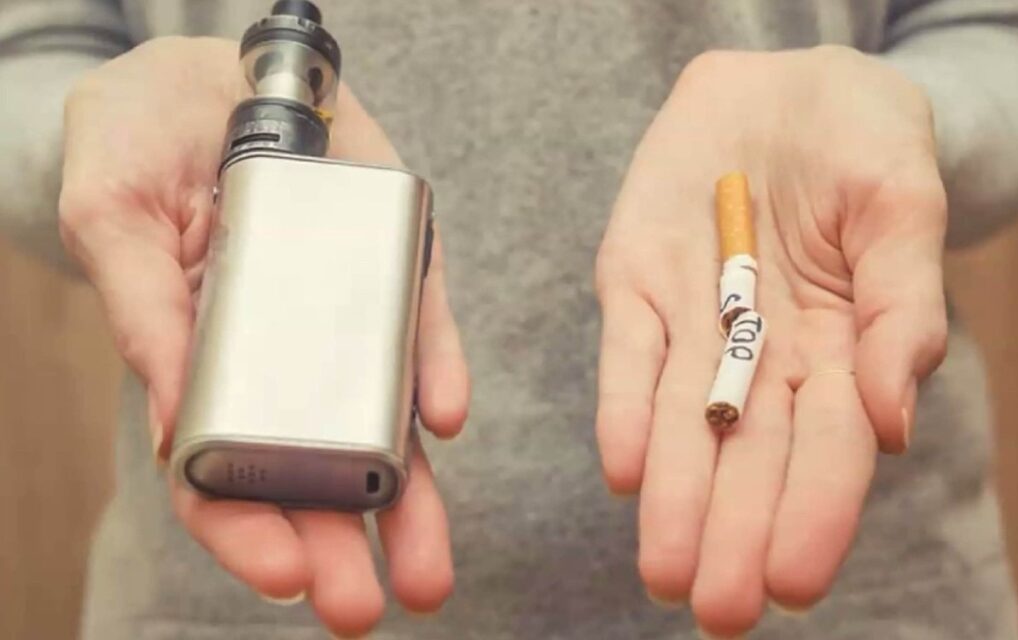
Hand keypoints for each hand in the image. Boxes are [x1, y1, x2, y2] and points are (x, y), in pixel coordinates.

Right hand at [60, 37, 469, 637]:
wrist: (216, 75)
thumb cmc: (139, 148)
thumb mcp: (114, 219)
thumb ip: (145, 315)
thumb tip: (177, 429)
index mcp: (198, 364)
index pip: (220, 473)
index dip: (245, 531)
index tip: (283, 574)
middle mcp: (280, 360)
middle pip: (311, 474)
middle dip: (339, 543)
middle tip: (365, 605)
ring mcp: (343, 319)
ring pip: (380, 425)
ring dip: (406, 500)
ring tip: (425, 567)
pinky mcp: (394, 268)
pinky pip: (421, 328)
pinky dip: (434, 372)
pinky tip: (443, 418)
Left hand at [595, 46, 946, 636]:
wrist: (775, 86)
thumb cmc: (860, 139)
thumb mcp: (901, 205)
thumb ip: (902, 309)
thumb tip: (891, 422)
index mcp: (841, 347)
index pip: (829, 448)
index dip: (813, 514)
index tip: (792, 582)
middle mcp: (763, 353)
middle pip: (750, 456)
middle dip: (733, 531)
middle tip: (716, 608)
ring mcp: (695, 322)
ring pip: (683, 423)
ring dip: (674, 497)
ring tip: (665, 570)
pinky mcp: (635, 286)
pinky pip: (627, 355)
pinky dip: (625, 409)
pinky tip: (627, 468)